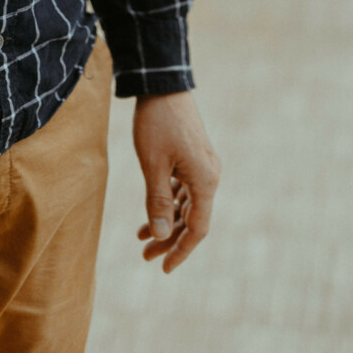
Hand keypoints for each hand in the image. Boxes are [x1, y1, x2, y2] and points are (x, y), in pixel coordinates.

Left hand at [132, 91, 220, 272]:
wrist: (162, 84)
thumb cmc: (156, 123)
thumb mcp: (153, 164)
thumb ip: (158, 201)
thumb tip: (162, 236)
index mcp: (205, 181)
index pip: (197, 229)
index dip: (181, 251)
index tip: (163, 268)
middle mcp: (209, 176)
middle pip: (193, 220)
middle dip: (170, 240)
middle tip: (146, 256)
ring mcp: (202, 166)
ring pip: (187, 205)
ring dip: (167, 222)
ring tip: (142, 238)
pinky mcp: (193, 158)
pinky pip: (184, 189)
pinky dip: (168, 203)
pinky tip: (151, 213)